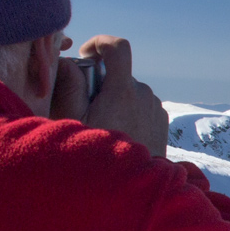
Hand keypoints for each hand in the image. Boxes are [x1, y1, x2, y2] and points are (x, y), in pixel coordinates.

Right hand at [73, 35, 168, 157]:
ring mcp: (156, 108)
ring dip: (115, 99)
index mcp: (122, 90)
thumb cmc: (97, 156)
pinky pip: (142, 105)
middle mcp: (144, 94)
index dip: (100, 43)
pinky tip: (120, 132)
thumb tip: (67, 61)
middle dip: (100, 83)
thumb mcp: (74, 121)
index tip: (86, 55)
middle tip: (87, 107)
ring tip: (104, 125)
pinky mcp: (162, 120)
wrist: (131, 187)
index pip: (118, 47)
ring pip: (130, 91)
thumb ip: (70, 87)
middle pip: (119, 74)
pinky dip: (129, 110)